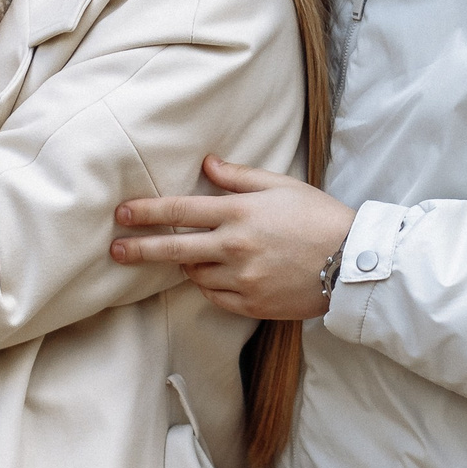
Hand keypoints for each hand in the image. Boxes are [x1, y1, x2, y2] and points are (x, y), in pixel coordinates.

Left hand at [110, 157, 352, 320]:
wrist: (351, 263)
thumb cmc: (319, 217)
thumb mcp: (282, 186)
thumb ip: (240, 177)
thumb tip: (207, 163)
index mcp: (240, 213)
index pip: (181, 210)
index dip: (147, 212)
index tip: (122, 214)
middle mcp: (235, 247)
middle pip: (174, 248)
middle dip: (140, 248)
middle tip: (115, 250)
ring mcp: (242, 279)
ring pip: (194, 274)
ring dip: (187, 264)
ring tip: (194, 255)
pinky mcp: (251, 304)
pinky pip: (214, 297)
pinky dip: (209, 285)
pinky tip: (216, 275)